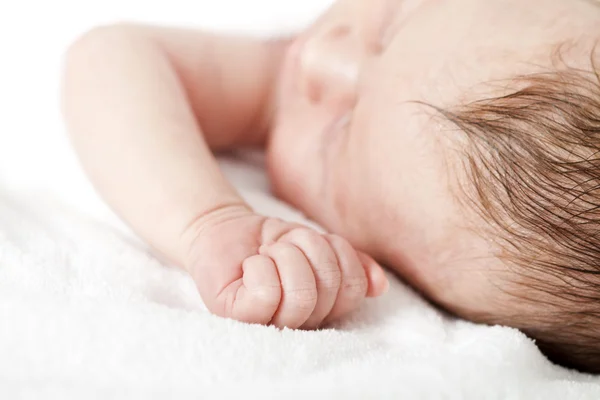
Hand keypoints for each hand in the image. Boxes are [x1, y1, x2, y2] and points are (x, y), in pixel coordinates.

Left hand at [184, 205, 388, 328]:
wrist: (227, 228)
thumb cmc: (272, 241)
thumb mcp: (318, 244)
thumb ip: (352, 263)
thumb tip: (378, 286)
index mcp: (324, 307)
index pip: (353, 287)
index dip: (337, 253)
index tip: (311, 244)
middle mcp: (300, 322)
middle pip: (329, 288)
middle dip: (307, 248)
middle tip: (284, 246)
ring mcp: (269, 323)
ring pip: (301, 293)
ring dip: (284, 255)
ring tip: (267, 253)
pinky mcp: (240, 317)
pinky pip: (267, 294)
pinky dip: (261, 265)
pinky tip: (251, 264)